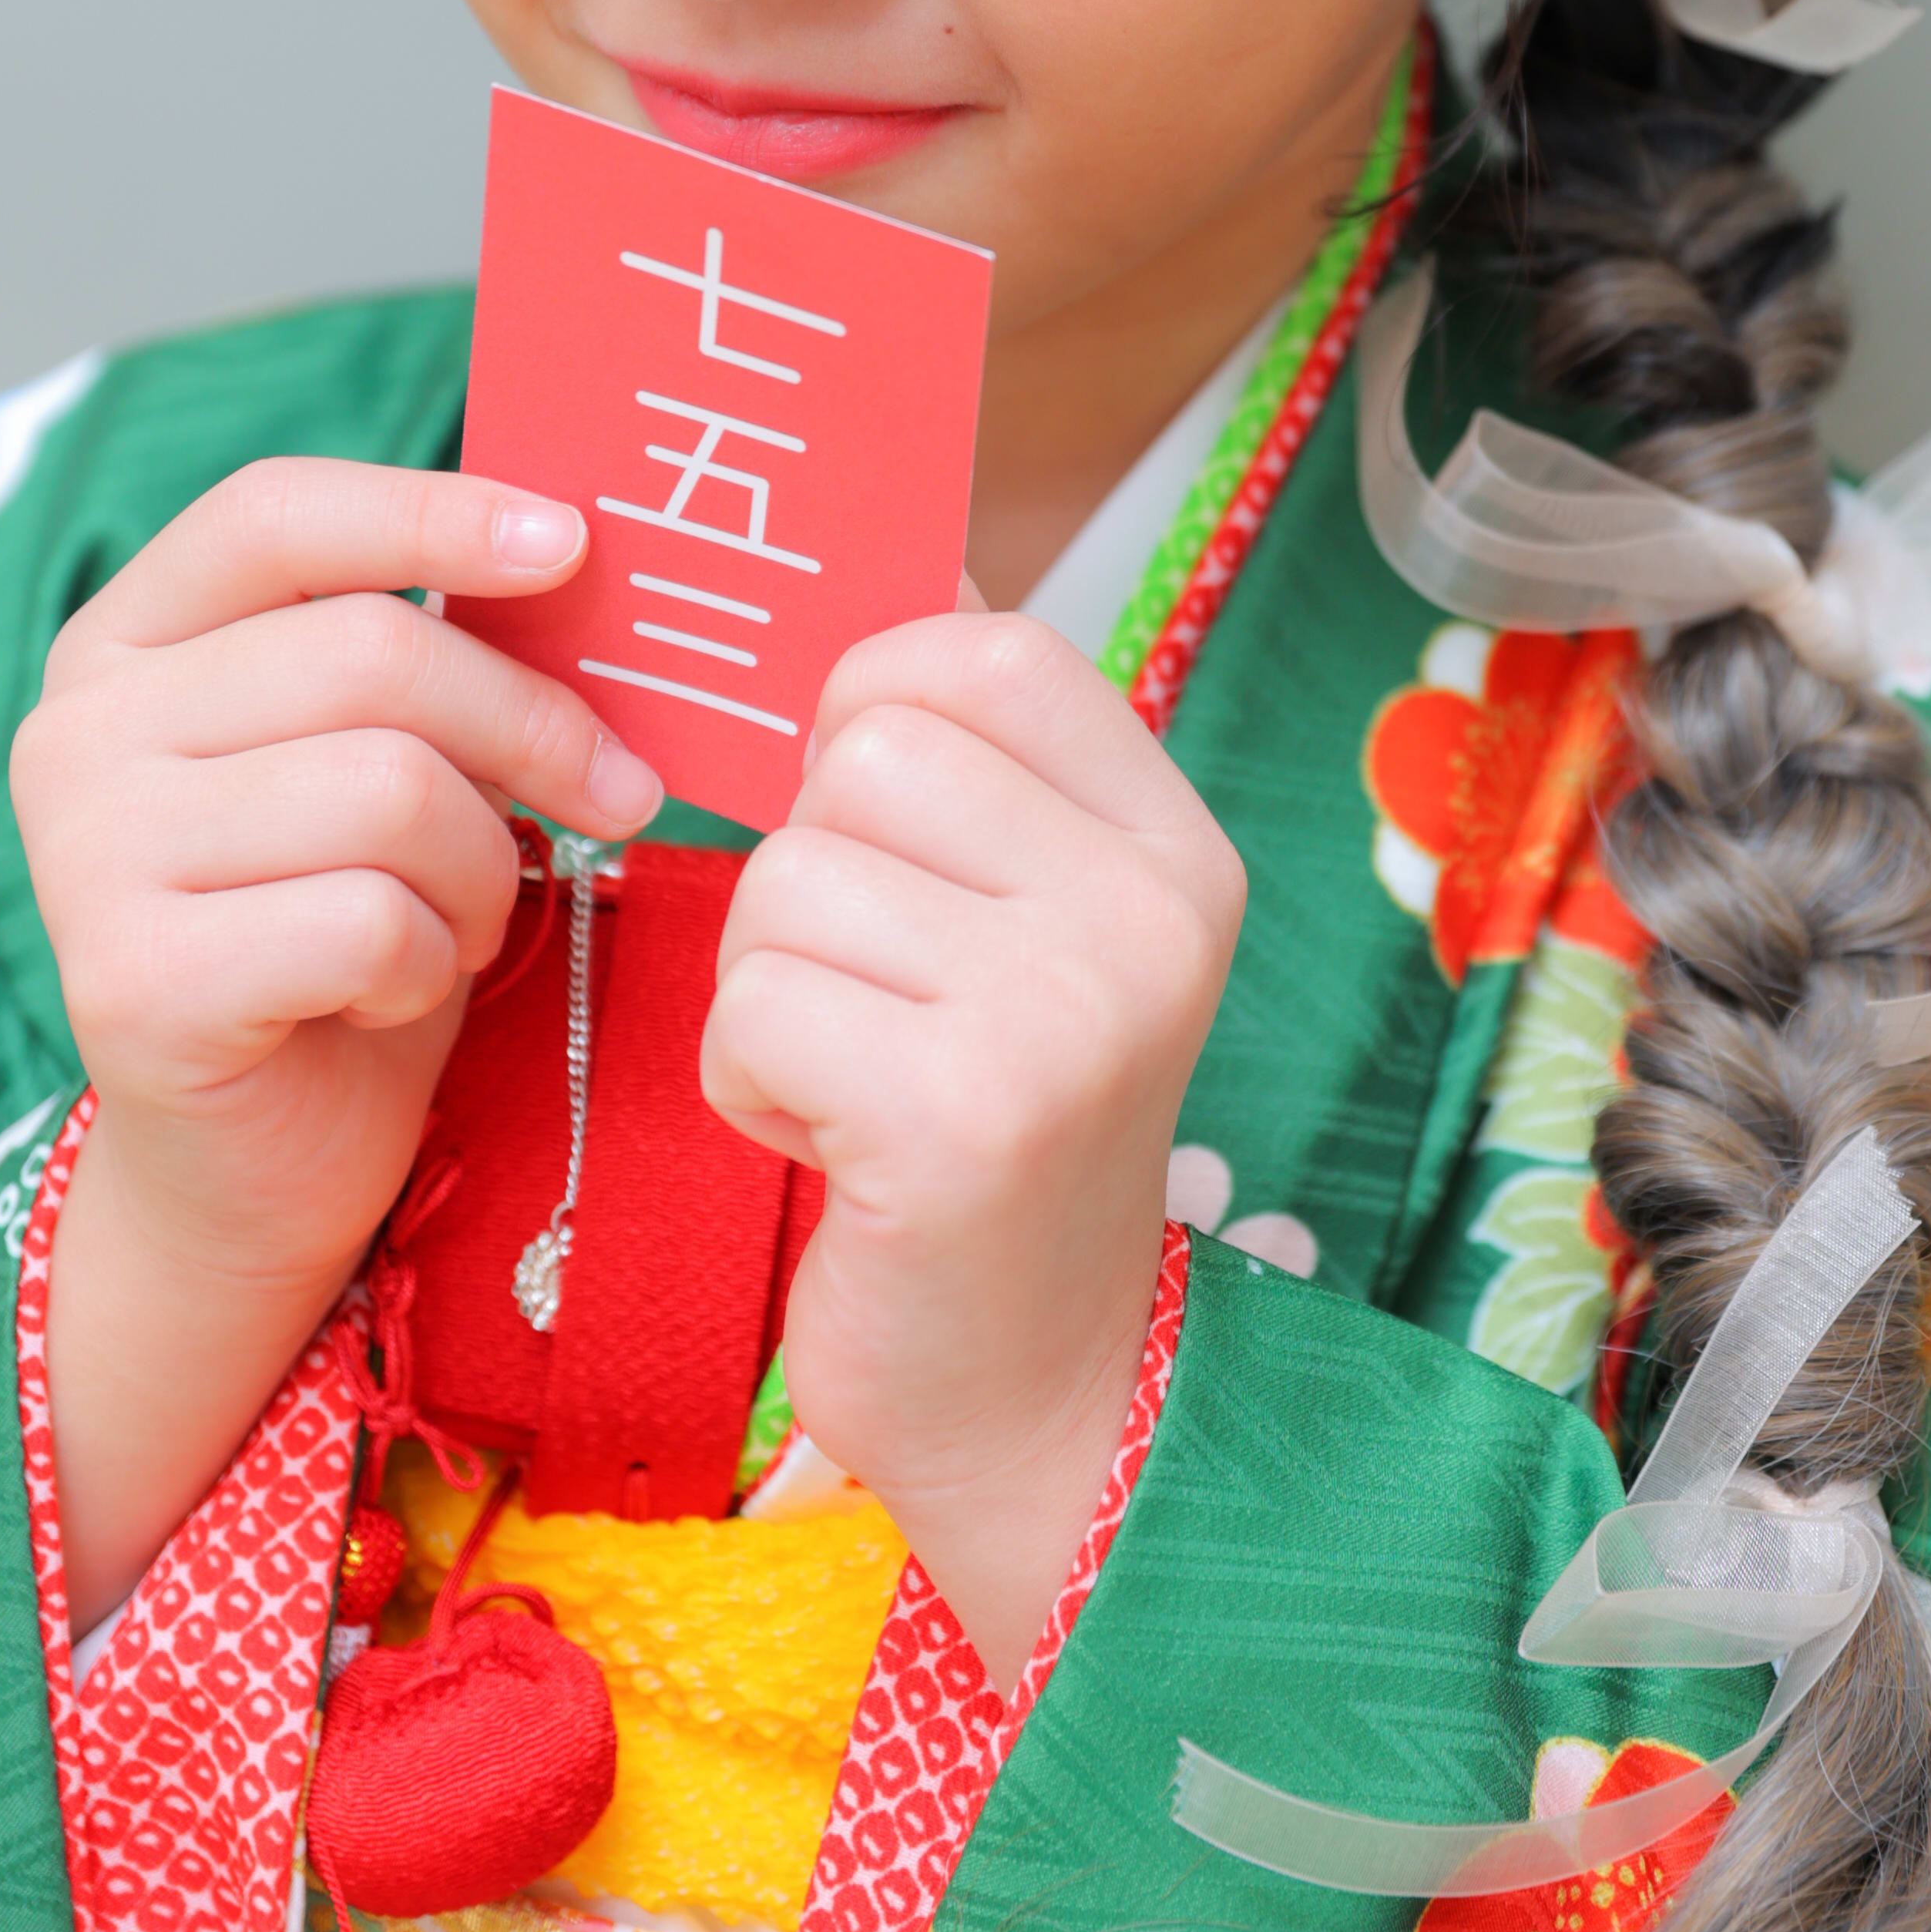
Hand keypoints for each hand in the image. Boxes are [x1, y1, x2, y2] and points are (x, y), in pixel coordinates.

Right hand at [16, 459, 663, 1619]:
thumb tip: (586, 558)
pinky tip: (397, 989)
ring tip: (462, 919)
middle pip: (373, 655)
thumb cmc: (344, 932)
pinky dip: (429, 960)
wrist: (263, 1161)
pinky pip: (366, 920)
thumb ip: (436, 658)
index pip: (274, 512)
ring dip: (481, 869)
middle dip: (534, 727)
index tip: (574, 541)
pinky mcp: (133, 982)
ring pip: (389, 790)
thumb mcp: (387, 764)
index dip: (431, 511)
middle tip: (618, 795)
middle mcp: (79, 732)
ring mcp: (85, 857)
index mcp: (127, 642)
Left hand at [701, 606, 1243, 1685]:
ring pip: (786, 882)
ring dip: (771, 990)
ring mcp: (1069, 1017)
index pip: (986, 649)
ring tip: (858, 1079)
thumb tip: (899, 533)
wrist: (1044, 1398)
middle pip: (863, 759)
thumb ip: (974, 749)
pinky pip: (752, 1004)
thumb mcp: (1030, 916)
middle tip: (879, 997)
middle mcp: (1151, 917)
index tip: (881, 824)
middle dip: (812, 876)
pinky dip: (751, 1082)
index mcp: (1179, 845)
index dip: (875, 706)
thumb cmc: (994, 1129)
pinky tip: (836, 1147)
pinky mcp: (960, 1119)